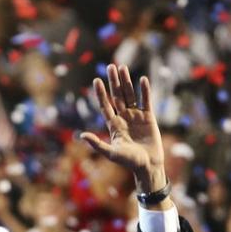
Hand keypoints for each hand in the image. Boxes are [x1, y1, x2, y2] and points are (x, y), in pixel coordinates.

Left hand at [80, 64, 165, 191]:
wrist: (147, 165)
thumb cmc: (129, 162)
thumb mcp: (111, 153)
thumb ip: (97, 144)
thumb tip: (81, 135)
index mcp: (113, 125)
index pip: (105, 105)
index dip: (101, 93)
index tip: (96, 80)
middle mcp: (124, 118)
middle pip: (117, 96)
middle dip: (114, 82)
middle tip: (111, 66)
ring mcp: (136, 116)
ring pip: (130, 95)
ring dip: (127, 82)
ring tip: (123, 67)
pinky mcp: (149, 117)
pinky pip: (146, 101)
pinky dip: (145, 91)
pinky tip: (143, 79)